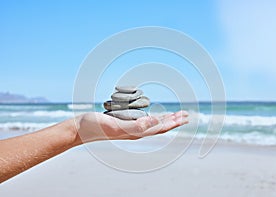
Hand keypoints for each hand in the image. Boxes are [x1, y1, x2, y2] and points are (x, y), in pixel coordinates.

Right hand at [74, 110, 188, 143]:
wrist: (81, 129)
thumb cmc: (95, 126)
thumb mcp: (115, 125)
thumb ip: (135, 125)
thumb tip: (155, 122)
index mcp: (136, 132)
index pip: (160, 128)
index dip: (174, 122)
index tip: (185, 116)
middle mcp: (135, 131)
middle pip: (160, 126)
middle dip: (173, 120)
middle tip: (186, 114)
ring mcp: (130, 128)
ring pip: (152, 123)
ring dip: (165, 119)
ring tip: (174, 115)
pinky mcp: (124, 123)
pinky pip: (143, 120)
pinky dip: (153, 117)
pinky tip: (153, 115)